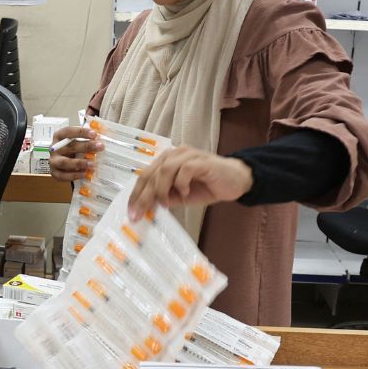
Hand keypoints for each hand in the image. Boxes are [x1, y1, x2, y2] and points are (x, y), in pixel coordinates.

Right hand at [48, 125, 100, 182]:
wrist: (62, 164)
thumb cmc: (72, 150)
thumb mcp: (76, 142)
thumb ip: (86, 140)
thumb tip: (100, 139)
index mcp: (59, 137)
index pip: (68, 131)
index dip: (81, 132)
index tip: (94, 134)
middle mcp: (54, 148)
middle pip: (70, 146)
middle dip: (86, 147)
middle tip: (100, 147)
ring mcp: (53, 161)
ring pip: (65, 162)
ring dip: (79, 163)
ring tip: (92, 164)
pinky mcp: (54, 173)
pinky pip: (63, 175)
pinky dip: (75, 175)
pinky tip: (85, 174)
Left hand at [127, 146, 252, 218]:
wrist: (236, 180)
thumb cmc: (207, 187)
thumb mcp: (181, 196)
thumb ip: (165, 197)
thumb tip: (146, 209)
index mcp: (167, 161)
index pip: (145, 176)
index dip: (136, 194)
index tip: (131, 212)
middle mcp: (175, 154)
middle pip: (152, 173)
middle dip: (144, 196)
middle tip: (139, 214)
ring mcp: (188, 155)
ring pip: (165, 169)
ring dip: (162, 189)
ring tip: (167, 203)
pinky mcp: (201, 161)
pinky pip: (185, 169)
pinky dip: (181, 183)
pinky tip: (185, 193)